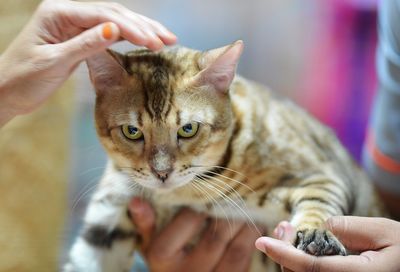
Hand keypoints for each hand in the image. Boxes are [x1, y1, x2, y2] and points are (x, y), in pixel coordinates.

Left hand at [0, 0, 176, 125]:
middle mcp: (67, 13)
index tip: (154, 41)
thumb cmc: (23, 78)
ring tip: (165, 39)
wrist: (6, 92)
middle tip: (169, 39)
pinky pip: (108, 33)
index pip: (103, 15)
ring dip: (140, 29)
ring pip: (114, 21)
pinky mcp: (78, 37)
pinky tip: (143, 41)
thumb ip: (85, 44)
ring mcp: (73, 24)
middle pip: (113, 13)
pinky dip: (128, 37)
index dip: (132, 28)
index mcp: (58, 12)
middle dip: (143, 25)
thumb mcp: (54, 61)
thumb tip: (116, 30)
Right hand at [129, 198, 259, 271]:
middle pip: (215, 236)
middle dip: (230, 212)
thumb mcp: (148, 244)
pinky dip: (252, 243)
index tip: (215, 187)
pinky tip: (256, 226)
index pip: (189, 221)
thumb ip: (145, 224)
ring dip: (247, 227)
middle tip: (240, 191)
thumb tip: (136, 201)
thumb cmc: (164, 262)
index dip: (205, 202)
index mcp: (162, 256)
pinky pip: (245, 264)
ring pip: (236, 252)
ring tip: (252, 206)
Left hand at [255, 216, 399, 271]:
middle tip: (283, 226)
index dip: (284, 254)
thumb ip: (350, 228)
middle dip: (284, 251)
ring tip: (287, 230)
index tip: (263, 242)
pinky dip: (300, 261)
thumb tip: (320, 227)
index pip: (313, 268)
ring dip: (290, 255)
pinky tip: (298, 245)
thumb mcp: (384, 232)